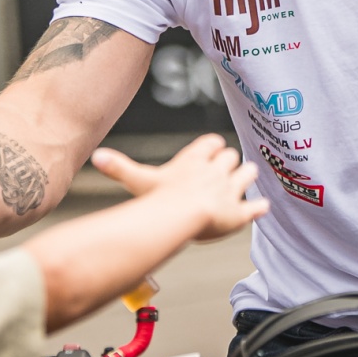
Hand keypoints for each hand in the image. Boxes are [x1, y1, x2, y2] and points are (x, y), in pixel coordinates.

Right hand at [94, 133, 267, 241]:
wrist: (185, 214)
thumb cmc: (160, 197)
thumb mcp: (138, 180)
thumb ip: (118, 167)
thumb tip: (95, 155)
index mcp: (196, 159)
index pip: (211, 143)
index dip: (211, 147)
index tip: (209, 151)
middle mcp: (217, 170)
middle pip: (231, 157)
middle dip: (229, 163)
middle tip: (221, 173)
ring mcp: (231, 191)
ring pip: (248, 174)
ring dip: (246, 177)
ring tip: (242, 182)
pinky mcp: (240, 213)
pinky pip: (256, 207)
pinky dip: (259, 207)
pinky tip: (262, 207)